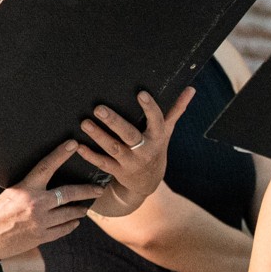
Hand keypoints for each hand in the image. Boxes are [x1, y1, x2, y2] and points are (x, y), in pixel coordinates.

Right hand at [0, 141, 96, 258]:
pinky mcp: (41, 237)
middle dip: (87, 191)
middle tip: (99, 189)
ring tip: (85, 208)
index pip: (46, 166)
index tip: (73, 144)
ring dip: (79, 210)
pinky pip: (63, 230)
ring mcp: (40, 222)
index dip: (60, 154)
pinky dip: (70, 225)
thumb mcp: (10, 194)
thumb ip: (29, 190)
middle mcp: (35, 204)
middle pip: (68, 194)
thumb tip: (45, 185)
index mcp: (25, 189)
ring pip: (69, 214)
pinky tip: (74, 222)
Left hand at [80, 89, 193, 211]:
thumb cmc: (156, 149)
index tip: (140, 93)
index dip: (150, 108)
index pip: (156, 121)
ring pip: (113, 148)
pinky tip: (79, 146)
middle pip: (130, 135)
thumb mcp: (167, 131)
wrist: (148, 182)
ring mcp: (131, 162)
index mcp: (158, 137)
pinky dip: (90, 155)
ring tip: (84, 123)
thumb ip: (176, 109)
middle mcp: (145, 150)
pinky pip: (103, 163)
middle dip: (114, 122)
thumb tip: (191, 89)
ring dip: (98, 136)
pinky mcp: (118, 171)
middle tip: (98, 108)